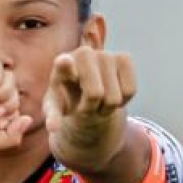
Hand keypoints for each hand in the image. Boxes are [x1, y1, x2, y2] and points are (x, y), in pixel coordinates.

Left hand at [43, 47, 135, 171]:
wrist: (84, 88)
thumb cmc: (67, 98)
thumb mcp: (56, 108)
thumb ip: (52, 116)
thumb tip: (52, 128)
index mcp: (61, 65)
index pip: (63, 63)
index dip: (65, 64)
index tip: (64, 62)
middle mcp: (83, 54)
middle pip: (95, 95)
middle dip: (91, 107)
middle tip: (86, 104)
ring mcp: (105, 53)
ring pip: (114, 98)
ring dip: (107, 107)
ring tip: (98, 99)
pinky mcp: (124, 57)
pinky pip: (130, 91)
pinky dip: (123, 101)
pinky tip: (112, 92)